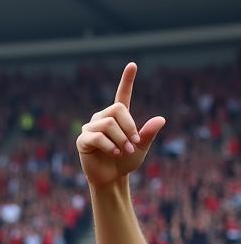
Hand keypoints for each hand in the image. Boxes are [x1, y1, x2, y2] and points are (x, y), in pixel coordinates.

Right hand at [77, 62, 164, 189]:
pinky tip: (115, 153)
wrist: (111, 178)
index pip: (122, 95)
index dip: (127, 80)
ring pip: (108, 123)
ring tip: (124, 151)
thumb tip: (161, 119)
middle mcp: (102, 119)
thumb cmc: (126, 162)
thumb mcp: (142, 147)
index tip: (132, 65)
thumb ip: (149, 133)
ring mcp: (90, 129)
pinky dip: (109, 146)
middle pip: (116, 109)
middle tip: (134, 143)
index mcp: (118, 117)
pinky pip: (96, 137)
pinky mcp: (82, 140)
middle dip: (129, 126)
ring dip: (120, 138)